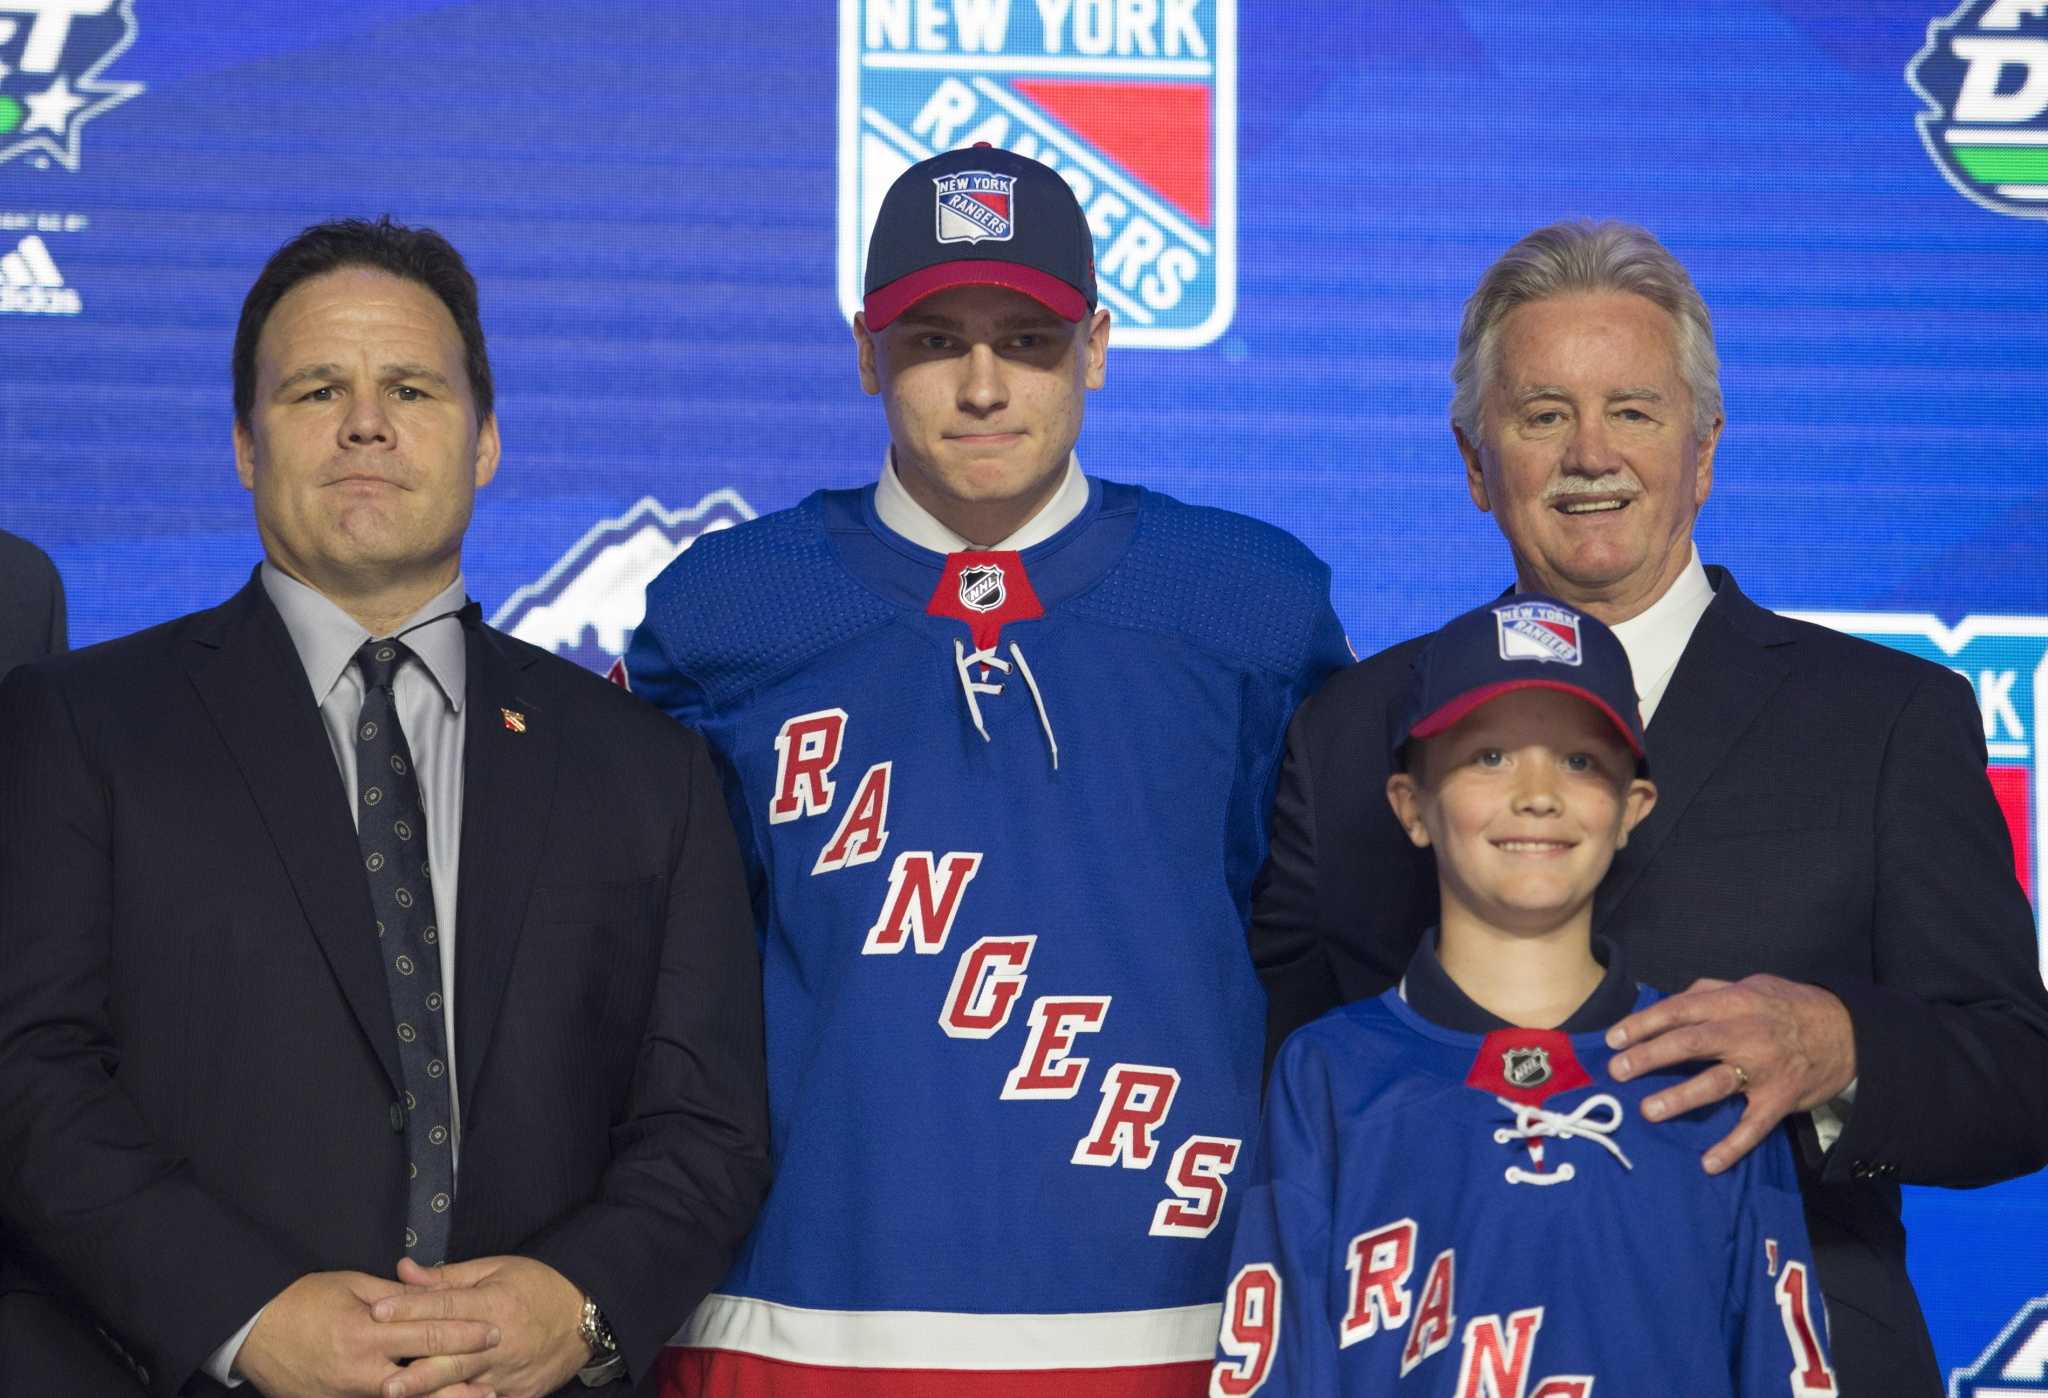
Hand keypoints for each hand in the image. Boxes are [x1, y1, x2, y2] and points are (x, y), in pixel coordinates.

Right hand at [234, 1271, 500, 1397]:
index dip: (464, 1334)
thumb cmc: (304, 1300)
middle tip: (494, 1384)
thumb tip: (434, 1295)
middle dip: (460, 1383)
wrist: (252, 1332)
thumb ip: (396, 1295)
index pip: (428, 1333)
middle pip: (420, 1381)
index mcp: (366, 1332)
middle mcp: (359, 1370)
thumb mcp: (352, 1286)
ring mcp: (344, 1395)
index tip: (494, 1332)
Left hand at [372, 1255, 589, 1397]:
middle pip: (451, 1358)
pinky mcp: (519, 1394)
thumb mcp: (496, 1269)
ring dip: (432, 1394)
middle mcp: (500, 1341)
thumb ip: (448, 1276)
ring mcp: (509, 1373)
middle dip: (415, 1373)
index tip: (376, 1310)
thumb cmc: (538, 1286)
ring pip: (464, 1388)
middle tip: (384, 1383)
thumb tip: (404, 1270)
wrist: (587, 1316)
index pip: (445, 1306)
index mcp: (494, 1303)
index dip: (409, 1308)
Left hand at [1605, 974, 1855, 1174]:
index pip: (1678, 1011)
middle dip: (1649, 1057)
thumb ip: (1709, 991)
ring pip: (1714, 1084)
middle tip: (1618, 1071)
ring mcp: (1762, 1070)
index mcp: (1732, 1003)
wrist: (1850, 1032)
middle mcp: (1744, 1034)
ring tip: (1648, 1111)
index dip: (1642, 1024)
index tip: (1613, 1039)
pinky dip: (1732, 1147)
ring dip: (1679, 1098)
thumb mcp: (1752, 985)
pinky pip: (1752, 1127)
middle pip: (1688, 1044)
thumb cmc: (1791, 1006)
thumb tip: (1671, 1000)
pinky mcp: (1779, 1100)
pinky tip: (1709, 1163)